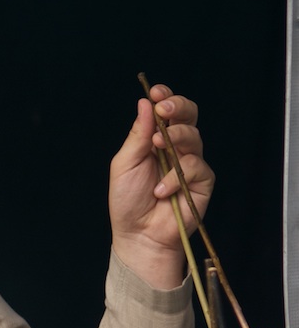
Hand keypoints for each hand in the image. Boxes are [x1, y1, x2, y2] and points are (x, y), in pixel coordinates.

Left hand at [108, 85, 214, 289]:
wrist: (138, 235)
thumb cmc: (128, 201)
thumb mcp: (125, 164)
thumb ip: (137, 135)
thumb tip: (145, 103)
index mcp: (156, 139)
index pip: (167, 111)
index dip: (165, 97)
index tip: (155, 92)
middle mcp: (176, 148)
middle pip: (188, 116)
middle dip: (178, 107)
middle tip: (164, 109)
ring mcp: (191, 163)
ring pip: (194, 137)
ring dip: (175, 138)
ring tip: (158, 148)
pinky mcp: (203, 182)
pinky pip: (197, 167)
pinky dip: (177, 177)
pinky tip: (162, 190)